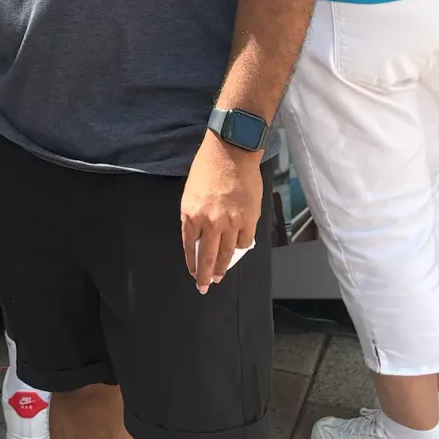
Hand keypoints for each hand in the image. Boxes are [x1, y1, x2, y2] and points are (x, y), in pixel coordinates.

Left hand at [181, 133, 258, 292]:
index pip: (189, 247)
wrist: (231, 152)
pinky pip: (245, 242)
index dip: (191, 263)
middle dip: (205, 276)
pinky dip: (241, 248)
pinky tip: (237, 252)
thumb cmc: (207, 168)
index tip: (193, 274)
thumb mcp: (190, 193)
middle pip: (208, 258)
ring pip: (228, 254)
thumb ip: (194, 217)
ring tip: (220, 276)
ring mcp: (231, 222)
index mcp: (191, 214)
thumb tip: (199, 238)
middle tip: (204, 287)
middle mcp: (210, 222)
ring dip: (224, 268)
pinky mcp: (249, 219)